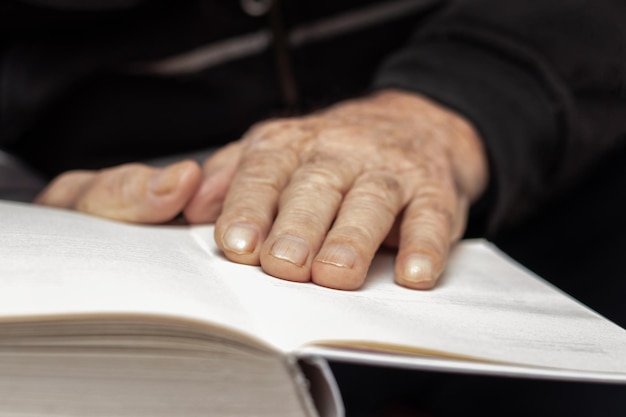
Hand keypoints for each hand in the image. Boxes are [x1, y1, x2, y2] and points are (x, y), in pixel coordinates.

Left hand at [36, 90, 487, 289]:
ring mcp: (389, 170)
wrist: (414, 123)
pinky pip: (432, 216)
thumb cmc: (334, 152)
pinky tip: (414, 274)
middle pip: (316, 186)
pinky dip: (425, 245)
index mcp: (293, 144)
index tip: (236, 246)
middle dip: (298, 226)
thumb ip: (233, 176)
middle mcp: (341, 151)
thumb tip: (192, 207)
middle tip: (282, 265)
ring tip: (336, 274)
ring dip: (353, 239)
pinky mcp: (434, 191)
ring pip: (371, 200)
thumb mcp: (277, 150)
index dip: (248, 207)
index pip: (264, 170)